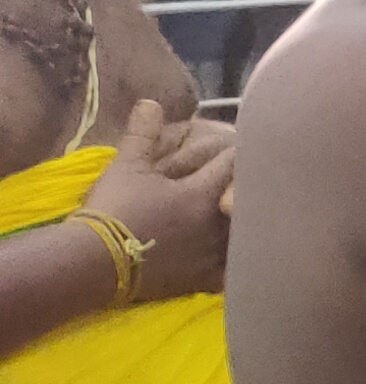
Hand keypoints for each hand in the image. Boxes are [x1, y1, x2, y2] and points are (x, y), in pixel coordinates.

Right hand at [77, 99, 232, 301]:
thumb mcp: (125, 166)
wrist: (92, 261)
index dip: (236, 152)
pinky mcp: (204, 281)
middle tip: (254, 179)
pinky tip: (245, 257)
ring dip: (249, 223)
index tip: (239, 146)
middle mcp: (216, 225)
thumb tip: (152, 102)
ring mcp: (213, 255)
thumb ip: (143, 134)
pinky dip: (242, 263)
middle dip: (248, 187)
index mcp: (202, 194)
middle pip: (248, 201)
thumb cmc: (113, 209)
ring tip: (251, 215)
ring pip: (247, 236)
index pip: (234, 164)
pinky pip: (235, 272)